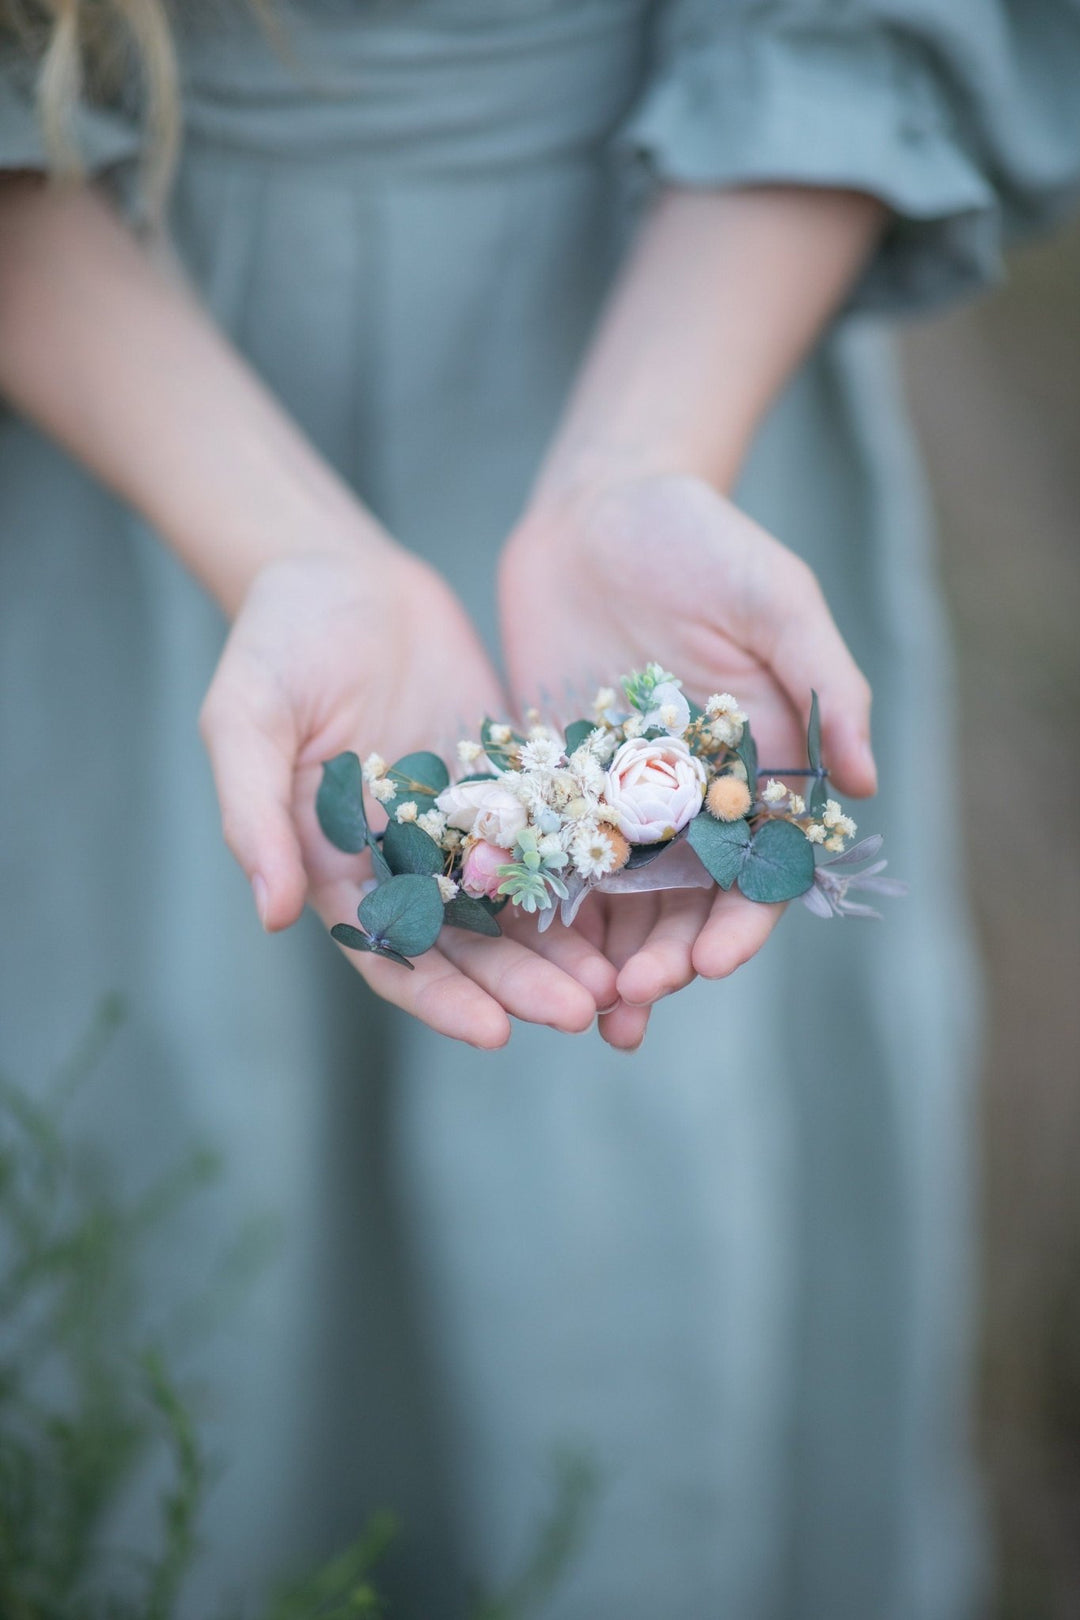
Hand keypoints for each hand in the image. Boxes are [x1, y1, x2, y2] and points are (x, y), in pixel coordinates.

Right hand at [200, 545, 617, 1047]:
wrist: (338, 573)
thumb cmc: (275, 644)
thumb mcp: (247, 720)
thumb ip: (253, 812)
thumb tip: (271, 912)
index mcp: (336, 867)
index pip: (392, 956)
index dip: (442, 1000)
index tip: (497, 1031)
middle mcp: (404, 862)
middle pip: (471, 947)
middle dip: (526, 985)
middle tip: (586, 1010)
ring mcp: (461, 826)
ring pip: (521, 906)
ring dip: (567, 947)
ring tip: (625, 978)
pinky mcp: (508, 785)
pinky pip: (553, 838)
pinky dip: (588, 874)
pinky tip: (637, 897)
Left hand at [499, 473, 875, 1047]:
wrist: (604, 505)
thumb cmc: (706, 542)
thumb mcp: (777, 599)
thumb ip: (825, 685)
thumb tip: (865, 783)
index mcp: (757, 771)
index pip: (757, 872)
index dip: (738, 924)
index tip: (707, 963)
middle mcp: (691, 797)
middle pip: (682, 904)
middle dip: (660, 961)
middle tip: (626, 1005)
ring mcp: (618, 794)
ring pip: (613, 898)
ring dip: (598, 958)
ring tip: (574, 1011)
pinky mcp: (554, 777)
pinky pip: (545, 850)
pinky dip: (536, 901)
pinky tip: (510, 942)